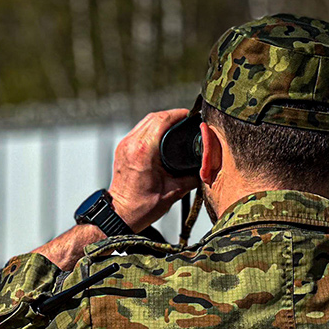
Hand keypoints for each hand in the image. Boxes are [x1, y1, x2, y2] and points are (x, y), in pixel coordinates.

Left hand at [108, 109, 200, 231]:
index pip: (163, 120)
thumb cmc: (142, 207)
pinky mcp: (122, 148)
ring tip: (176, 124)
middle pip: (155, 117)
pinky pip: (139, 130)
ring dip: (161, 120)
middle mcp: (132, 145)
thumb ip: (192, 177)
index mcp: (144, 152)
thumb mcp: (173, 192)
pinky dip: (152, 128)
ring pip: (145, 121)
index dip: (179, 114)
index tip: (191, 115)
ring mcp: (125, 145)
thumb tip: (207, 167)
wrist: (121, 214)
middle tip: (186, 119)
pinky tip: (162, 134)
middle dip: (172, 115)